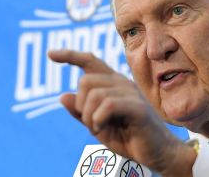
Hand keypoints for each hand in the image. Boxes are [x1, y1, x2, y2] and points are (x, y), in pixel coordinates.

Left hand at [48, 50, 195, 176]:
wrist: (157, 153)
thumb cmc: (129, 137)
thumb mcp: (97, 126)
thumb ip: (81, 112)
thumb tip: (63, 96)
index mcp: (113, 84)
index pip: (90, 61)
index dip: (70, 56)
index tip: (51, 54)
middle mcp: (122, 83)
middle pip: (86, 80)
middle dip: (81, 105)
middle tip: (90, 122)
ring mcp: (130, 93)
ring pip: (94, 93)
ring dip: (89, 116)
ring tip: (98, 128)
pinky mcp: (137, 107)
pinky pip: (107, 105)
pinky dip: (98, 119)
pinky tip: (102, 128)